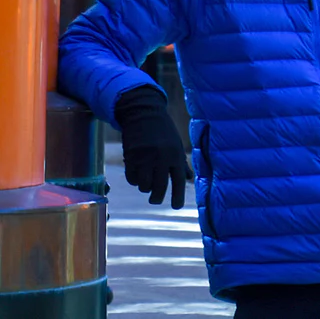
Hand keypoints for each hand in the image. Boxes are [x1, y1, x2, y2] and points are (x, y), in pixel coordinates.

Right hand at [114, 85, 191, 208]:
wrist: (144, 113)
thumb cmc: (163, 130)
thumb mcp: (176, 143)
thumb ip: (181, 162)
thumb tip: (189, 179)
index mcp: (175, 154)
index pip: (178, 181)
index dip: (178, 197)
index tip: (176, 207)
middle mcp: (161, 157)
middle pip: (159, 188)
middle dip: (157, 198)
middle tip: (156, 200)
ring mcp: (145, 158)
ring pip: (144, 186)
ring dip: (145, 187)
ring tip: (146, 182)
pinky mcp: (130, 157)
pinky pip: (131, 178)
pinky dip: (134, 180)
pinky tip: (137, 174)